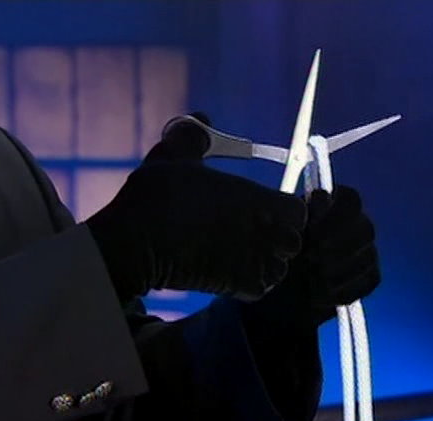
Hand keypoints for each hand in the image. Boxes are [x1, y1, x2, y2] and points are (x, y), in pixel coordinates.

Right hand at [86, 114, 306, 302]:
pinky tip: (234, 271)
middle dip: (280, 237)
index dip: (288, 209)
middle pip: (293, 240)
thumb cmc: (157, 195)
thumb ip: (195, 137)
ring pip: (279, 267)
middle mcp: (262, 232)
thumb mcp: (176, 154)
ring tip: (246, 252)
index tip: (270, 207)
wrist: (135, 241)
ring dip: (268, 262)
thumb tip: (202, 119)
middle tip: (257, 231)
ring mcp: (251, 261)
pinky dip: (252, 283)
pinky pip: (260, 288)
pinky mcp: (236, 286)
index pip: (298, 210)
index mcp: (257, 199)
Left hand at [242, 185, 380, 332]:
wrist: (284, 291)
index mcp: (336, 207)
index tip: (312, 227)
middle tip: (310, 257)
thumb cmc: (282, 255)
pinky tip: (319, 295)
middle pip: (365, 228)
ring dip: (337, 270)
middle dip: (337, 244)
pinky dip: (341, 291)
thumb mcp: (280, 236)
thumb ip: (295, 220)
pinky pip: (367, 282)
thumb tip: (305, 213)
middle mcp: (359, 226)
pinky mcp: (371, 278)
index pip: (350, 199)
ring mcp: (368, 252)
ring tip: (310, 278)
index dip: (335, 212)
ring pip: (367, 257)